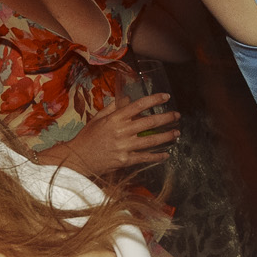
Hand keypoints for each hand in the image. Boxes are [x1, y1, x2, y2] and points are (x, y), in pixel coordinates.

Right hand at [65, 91, 179, 174]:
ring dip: (167, 136)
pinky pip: (145, 157)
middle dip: (167, 118)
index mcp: (115, 118)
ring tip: (177, 133)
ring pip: (151, 140)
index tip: (166, 97)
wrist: (79, 158)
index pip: (139, 105)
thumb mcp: (98, 118)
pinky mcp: (125, 160)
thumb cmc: (88, 136)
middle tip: (177, 115)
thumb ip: (114, 107)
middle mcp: (121, 131)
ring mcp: (124, 147)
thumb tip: (128, 98)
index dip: (154, 99)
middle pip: (150, 122)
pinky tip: (166, 154)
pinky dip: (157, 156)